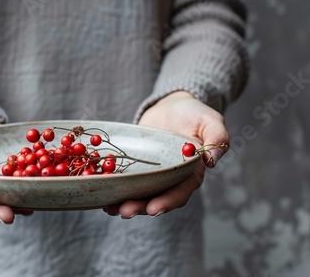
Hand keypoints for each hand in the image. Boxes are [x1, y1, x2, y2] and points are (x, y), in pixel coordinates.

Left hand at [104, 91, 228, 217]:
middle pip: (155, 198)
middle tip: (124, 212)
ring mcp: (151, 175)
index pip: (180, 192)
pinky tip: (101, 195)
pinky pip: (126, 180)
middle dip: (140, 207)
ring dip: (124, 203)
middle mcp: (170, 178)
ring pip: (138, 193)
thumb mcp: (210, 120)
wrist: (171, 106)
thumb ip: (217, 138)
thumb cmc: (193, 113)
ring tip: (109, 209)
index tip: (153, 209)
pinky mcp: (136, 167)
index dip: (167, 202)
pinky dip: (115, 188)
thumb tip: (213, 160)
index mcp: (190, 173)